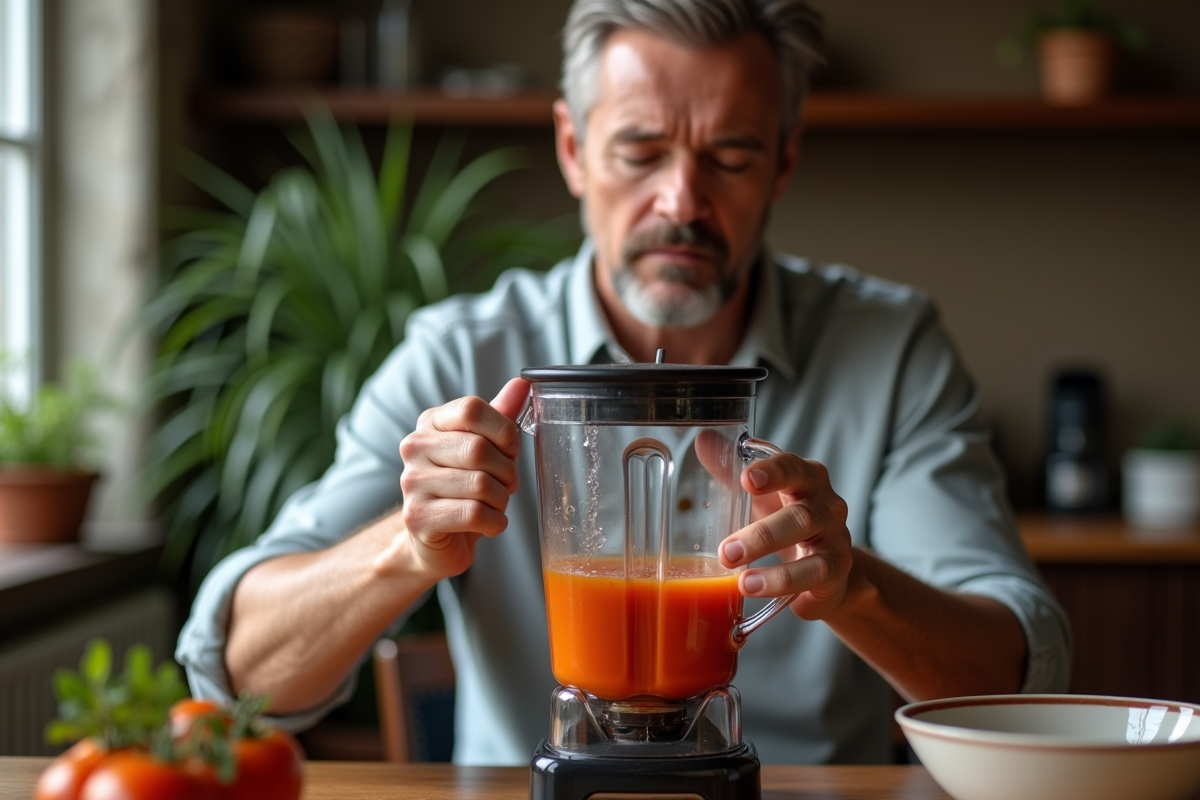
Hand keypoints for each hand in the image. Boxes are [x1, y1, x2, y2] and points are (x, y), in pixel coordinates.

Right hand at [396, 377, 529, 580]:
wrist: (433, 538)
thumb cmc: (462, 488)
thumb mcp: (482, 448)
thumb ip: (500, 416)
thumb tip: (522, 384)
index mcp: (431, 422)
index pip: (471, 409)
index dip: (503, 430)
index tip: (510, 449)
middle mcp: (414, 447)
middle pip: (478, 449)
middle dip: (507, 471)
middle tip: (507, 484)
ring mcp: (411, 483)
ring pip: (480, 485)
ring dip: (501, 500)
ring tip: (495, 504)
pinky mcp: (417, 518)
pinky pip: (473, 514)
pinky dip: (494, 522)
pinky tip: (489, 523)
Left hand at [715, 448, 853, 620]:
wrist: (823, 569)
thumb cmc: (784, 521)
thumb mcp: (759, 498)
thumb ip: (730, 470)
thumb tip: (702, 440)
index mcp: (807, 478)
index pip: (793, 468)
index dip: (771, 472)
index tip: (747, 479)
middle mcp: (827, 504)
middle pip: (799, 514)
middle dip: (760, 535)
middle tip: (726, 552)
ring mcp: (836, 537)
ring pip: (808, 546)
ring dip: (774, 568)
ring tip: (741, 580)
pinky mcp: (836, 569)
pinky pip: (813, 574)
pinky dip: (782, 582)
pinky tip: (755, 589)